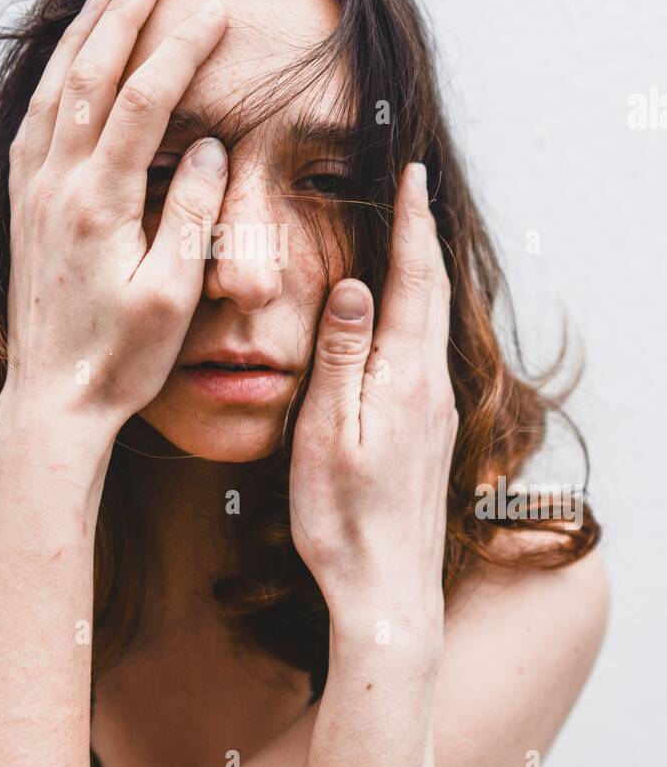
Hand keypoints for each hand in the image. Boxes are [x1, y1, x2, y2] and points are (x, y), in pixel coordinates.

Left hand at [1, 0, 229, 435]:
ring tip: (102, 0)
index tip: (215, 11)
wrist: (53, 399)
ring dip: (79, 42)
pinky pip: (30, 127)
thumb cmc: (121, 357)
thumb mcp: (172, 292)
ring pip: (52, 95)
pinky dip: (48, 85)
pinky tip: (60, 74)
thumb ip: (192, 214)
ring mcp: (34, 196)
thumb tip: (212, 149)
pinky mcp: (24, 211)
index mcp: (100, 201)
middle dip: (122, 19)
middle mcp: (58, 186)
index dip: (182, 48)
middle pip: (89, 78)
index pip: (146, 99)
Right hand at [289, 162, 457, 649]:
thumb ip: (343, 356)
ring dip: (426, 270)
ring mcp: (435, 410)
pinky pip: (430, 349)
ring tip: (412, 234)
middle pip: (435, 292)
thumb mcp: (329, 433)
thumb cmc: (343, 520)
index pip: (414, 280)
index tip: (412, 176)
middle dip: (424, 235)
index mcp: (405, 378)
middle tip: (415, 188)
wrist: (387, 591)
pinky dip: (421, 309)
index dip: (412, 224)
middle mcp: (431, 386)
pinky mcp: (430, 431)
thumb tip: (357, 286)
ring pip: (437, 320)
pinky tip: (407, 313)